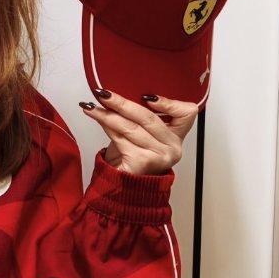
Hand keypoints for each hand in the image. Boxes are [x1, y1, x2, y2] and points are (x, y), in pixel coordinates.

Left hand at [78, 89, 198, 175]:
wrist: (122, 183)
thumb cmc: (131, 155)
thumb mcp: (140, 132)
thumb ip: (139, 116)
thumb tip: (117, 93)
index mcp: (176, 136)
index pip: (186, 113)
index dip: (169, 102)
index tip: (147, 96)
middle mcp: (173, 147)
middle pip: (149, 118)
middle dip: (122, 103)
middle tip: (104, 93)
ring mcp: (160, 156)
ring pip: (131, 127)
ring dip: (108, 114)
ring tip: (92, 106)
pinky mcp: (143, 162)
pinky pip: (121, 138)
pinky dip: (106, 127)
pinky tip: (96, 118)